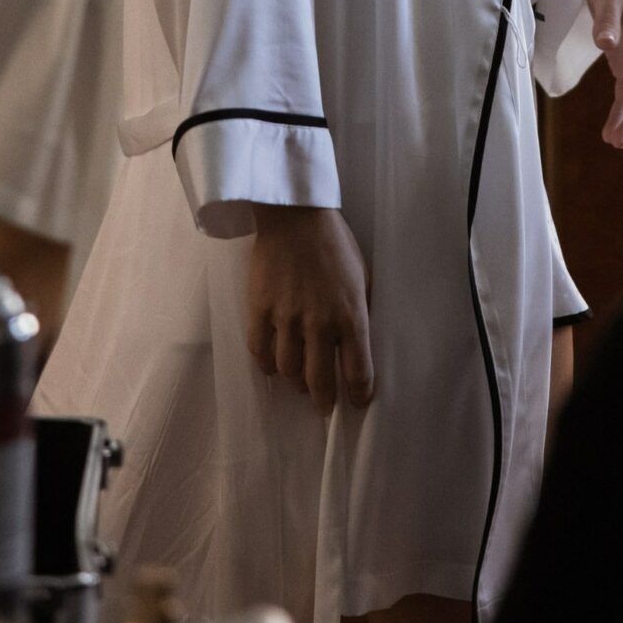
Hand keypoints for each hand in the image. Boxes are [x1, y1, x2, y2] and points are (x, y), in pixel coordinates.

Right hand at [247, 206, 373, 414]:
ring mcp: (287, 318)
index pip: (358, 370)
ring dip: (296, 382)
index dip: (359, 393)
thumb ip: (361, 309)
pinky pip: (260, 350)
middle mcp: (319, 323)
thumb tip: (361, 339)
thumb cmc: (335, 242)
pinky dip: (267, 365)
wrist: (296, 215)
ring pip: (288, 370)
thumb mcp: (362, 275)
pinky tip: (273, 366)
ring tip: (301, 383)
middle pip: (320, 380)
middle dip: (325, 400)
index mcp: (351, 314)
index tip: (358, 402)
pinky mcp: (260, 309)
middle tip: (325, 407)